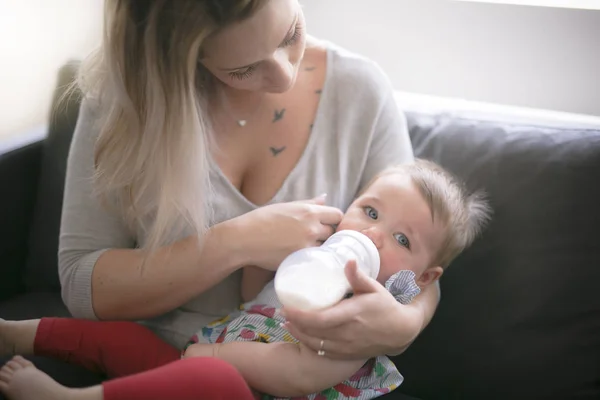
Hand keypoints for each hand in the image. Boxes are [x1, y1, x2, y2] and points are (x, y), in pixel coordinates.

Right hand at [237, 195, 343, 269]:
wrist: (244, 239)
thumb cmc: (262, 219)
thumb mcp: (286, 206)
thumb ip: (308, 203)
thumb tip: (325, 198)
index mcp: (309, 211)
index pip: (337, 215)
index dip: (334, 220)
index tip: (327, 224)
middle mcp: (312, 227)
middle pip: (333, 232)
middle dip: (327, 234)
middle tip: (315, 237)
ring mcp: (307, 245)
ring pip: (325, 247)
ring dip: (320, 247)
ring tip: (307, 247)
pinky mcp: (300, 259)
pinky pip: (315, 259)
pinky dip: (311, 257)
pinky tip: (302, 256)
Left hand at [280, 261, 423, 359]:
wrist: (400, 331)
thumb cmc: (385, 306)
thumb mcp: (373, 288)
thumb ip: (358, 275)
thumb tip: (348, 260)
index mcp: (352, 315)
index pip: (321, 319)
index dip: (301, 315)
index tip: (287, 306)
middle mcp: (347, 333)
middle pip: (313, 332)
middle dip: (295, 323)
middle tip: (282, 311)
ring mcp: (346, 346)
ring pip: (316, 344)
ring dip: (299, 334)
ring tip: (287, 322)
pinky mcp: (346, 354)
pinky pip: (323, 352)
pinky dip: (309, 344)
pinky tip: (301, 335)